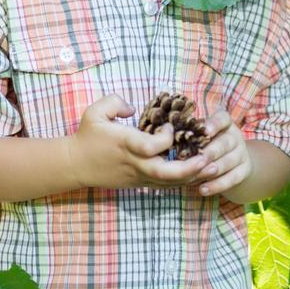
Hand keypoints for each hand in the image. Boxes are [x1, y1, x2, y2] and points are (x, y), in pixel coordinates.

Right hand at [70, 94, 209, 190]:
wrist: (75, 165)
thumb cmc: (87, 136)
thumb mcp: (94, 111)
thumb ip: (115, 102)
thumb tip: (133, 108)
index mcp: (125, 144)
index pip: (151, 147)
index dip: (166, 138)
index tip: (170, 127)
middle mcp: (134, 163)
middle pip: (165, 173)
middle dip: (190, 167)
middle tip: (209, 158)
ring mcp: (137, 176)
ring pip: (168, 183)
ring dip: (192, 176)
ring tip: (213, 167)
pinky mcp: (139, 183)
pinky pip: (164, 186)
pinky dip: (183, 181)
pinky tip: (199, 175)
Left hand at [190, 108, 252, 196]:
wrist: (232, 162)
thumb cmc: (206, 144)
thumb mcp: (200, 135)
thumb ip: (189, 134)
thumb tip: (165, 136)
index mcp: (224, 123)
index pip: (223, 119)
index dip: (214, 124)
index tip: (204, 131)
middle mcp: (235, 136)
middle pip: (225, 143)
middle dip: (210, 152)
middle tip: (196, 160)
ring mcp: (241, 153)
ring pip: (229, 162)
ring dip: (212, 170)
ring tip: (196, 177)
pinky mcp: (244, 170)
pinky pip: (232, 179)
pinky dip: (217, 185)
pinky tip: (202, 190)